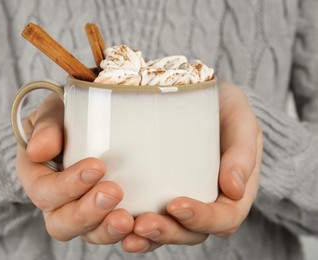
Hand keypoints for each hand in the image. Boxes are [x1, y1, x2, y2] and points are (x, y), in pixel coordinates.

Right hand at [15, 93, 133, 243]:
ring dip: (106, 229)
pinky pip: (111, 232)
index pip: (44, 191)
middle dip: (87, 213)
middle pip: (62, 223)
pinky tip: (139, 227)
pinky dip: (125, 235)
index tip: (96, 167)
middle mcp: (55, 202)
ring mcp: (80, 212)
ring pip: (87, 234)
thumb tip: (38, 151)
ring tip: (126, 219)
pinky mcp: (104, 215)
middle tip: (113, 193)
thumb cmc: (67, 118)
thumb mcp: (53, 113)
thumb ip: (45, 126)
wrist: (88, 123)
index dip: (67, 186)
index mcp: (37, 177)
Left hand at [121, 82, 262, 252]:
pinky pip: (148, 216)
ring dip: (146, 236)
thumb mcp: (240, 122)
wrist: (200, 99)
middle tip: (143, 224)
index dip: (202, 219)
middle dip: (167, 232)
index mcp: (232, 194)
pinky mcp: (158, 194)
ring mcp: (182, 201)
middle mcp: (207, 204)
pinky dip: (132, 225)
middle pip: (191, 233)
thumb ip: (242, 151)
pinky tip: (113, 220)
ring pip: (167, 230)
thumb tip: (234, 189)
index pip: (223, 218)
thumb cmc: (224, 110)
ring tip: (124, 228)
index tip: (176, 204)